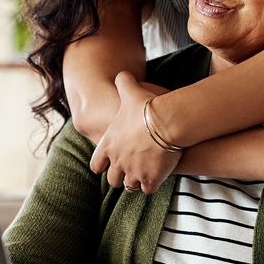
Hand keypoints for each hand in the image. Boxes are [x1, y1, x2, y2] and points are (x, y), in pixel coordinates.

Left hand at [89, 72, 180, 193]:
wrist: (167, 121)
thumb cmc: (147, 106)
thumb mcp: (131, 90)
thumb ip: (123, 82)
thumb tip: (122, 74)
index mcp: (108, 145)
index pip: (96, 164)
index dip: (101, 165)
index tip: (105, 166)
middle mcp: (117, 162)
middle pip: (113, 180)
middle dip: (119, 177)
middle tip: (128, 172)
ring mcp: (133, 173)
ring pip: (130, 187)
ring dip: (135, 182)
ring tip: (143, 177)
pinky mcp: (151, 179)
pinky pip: (148, 190)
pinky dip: (151, 185)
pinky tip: (156, 179)